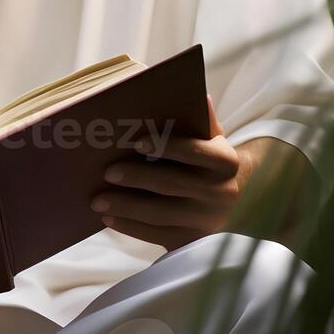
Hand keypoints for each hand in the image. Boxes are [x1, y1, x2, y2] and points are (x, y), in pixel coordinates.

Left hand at [91, 96, 244, 250]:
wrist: (236, 205)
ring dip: (127, 206)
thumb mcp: (214, 141)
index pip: (195, 151)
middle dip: (137, 177)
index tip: (136, 142)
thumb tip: (198, 93)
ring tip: (98, 199)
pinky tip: (108, 217)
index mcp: (225, 162)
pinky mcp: (192, 241)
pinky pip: (157, 235)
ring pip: (161, 213)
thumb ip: (203, 121)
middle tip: (108, 171)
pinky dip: (131, 227)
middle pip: (173, 184)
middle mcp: (221, 192)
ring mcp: (206, 220)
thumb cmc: (210, 164)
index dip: (166, 146)